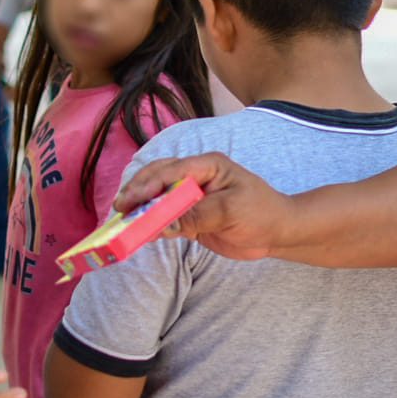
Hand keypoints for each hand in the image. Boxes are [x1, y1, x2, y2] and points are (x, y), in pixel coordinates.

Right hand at [114, 153, 293, 260]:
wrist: (276, 232)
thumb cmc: (261, 212)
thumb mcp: (231, 211)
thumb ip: (198, 215)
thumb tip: (165, 224)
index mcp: (208, 165)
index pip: (171, 170)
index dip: (149, 184)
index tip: (131, 200)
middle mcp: (196, 177)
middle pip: (158, 178)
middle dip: (137, 192)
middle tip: (120, 210)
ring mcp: (191, 196)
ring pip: (157, 196)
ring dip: (140, 207)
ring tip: (121, 220)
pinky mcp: (190, 216)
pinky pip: (165, 216)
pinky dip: (150, 223)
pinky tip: (137, 231)